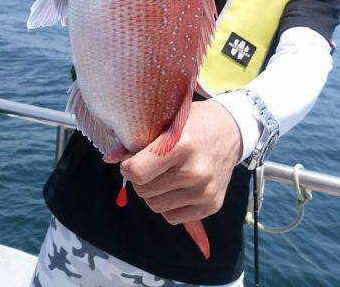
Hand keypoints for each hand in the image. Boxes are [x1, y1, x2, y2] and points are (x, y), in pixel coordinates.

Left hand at [120, 100, 242, 223]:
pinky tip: (177, 186)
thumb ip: (135, 140)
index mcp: (182, 145)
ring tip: (165, 174)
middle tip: (151, 165)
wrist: (231, 130)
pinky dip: (168, 205)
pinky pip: (172, 217)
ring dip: (154, 193)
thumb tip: (108, 158)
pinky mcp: (211, 205)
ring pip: (155, 206)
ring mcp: (204, 191)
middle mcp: (195, 171)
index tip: (132, 159)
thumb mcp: (166, 121)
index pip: (137, 172)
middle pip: (144, 191)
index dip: (128, 167)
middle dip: (140, 179)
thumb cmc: (194, 123)